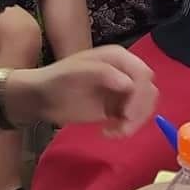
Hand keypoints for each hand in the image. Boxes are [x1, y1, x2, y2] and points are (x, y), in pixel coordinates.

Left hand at [6, 47, 157, 136]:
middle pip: (148, 90)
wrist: (41, 98)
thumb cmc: (56, 80)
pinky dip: (128, 128)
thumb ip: (103, 73)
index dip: (140, 93)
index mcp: (118, 57)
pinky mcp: (117, 108)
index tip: (127, 112)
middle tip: (123, 125)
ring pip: (145, 106)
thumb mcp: (76, 72)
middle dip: (140, 109)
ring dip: (136, 121)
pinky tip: (110, 132)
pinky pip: (134, 118)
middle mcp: (124, 72)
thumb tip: (129, 84)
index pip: (143, 73)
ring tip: (117, 131)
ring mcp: (122, 90)